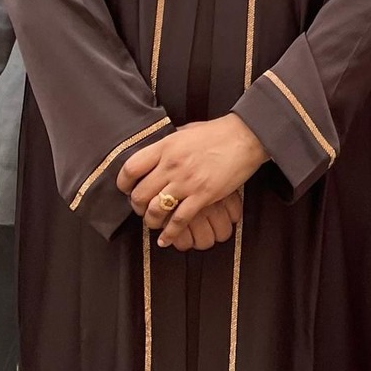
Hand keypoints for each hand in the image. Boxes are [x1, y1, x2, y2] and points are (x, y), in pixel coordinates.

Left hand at [119, 115, 266, 249]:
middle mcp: (172, 165)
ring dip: (151, 221)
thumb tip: (156, 153)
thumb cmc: (219, 132)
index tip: (126, 188)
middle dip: (137, 206)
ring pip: (156, 210)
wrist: (247, 136)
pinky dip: (170, 234)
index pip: (131, 168)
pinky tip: (166, 239)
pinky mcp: (203, 195)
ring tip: (154, 222)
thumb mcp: (187, 131)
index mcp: (166, 146)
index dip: (123, 183)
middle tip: (141, 208)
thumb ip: (169, 144)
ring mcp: (187, 181)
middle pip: (140, 194)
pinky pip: (179, 220)